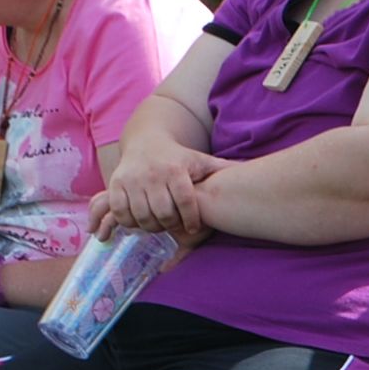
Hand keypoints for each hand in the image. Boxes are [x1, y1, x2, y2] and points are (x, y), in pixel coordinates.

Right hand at [95, 140, 224, 239]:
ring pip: (142, 216)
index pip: (185, 202)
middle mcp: (153, 174)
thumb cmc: (179, 158)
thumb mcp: (201, 161)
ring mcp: (132, 180)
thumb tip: (252, 172)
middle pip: (163, 213)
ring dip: (151, 227)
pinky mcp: (115, 184)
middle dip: (170, 226)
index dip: (190, 219)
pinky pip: (121, 213)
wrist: (146, 141)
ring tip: (159, 224)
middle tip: (174, 227)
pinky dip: (129, 222)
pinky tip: (139, 220)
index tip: (192, 228)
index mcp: (176, 170)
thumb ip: (223, 170)